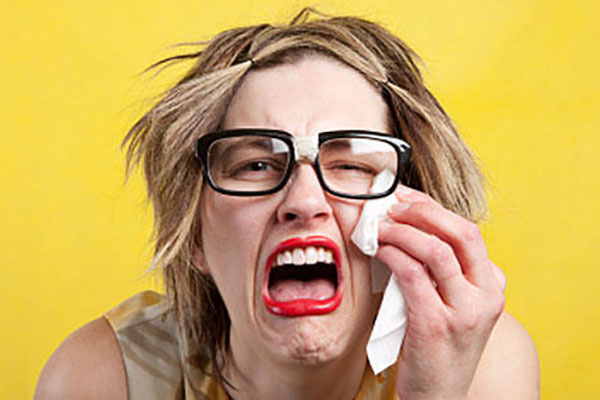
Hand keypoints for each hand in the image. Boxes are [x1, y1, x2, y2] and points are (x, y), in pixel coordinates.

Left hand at [376, 185, 505, 399]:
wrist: (439, 395)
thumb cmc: (439, 346)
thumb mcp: (454, 304)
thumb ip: (444, 271)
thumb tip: (406, 228)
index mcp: (492, 285)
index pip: (468, 232)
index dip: (433, 208)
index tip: (405, 198)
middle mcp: (486, 296)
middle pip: (461, 233)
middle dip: (423, 211)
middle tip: (393, 205)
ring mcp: (465, 311)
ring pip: (436, 251)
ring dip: (402, 232)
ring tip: (379, 228)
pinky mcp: (437, 325)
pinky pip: (413, 275)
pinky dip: (393, 255)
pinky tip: (379, 250)